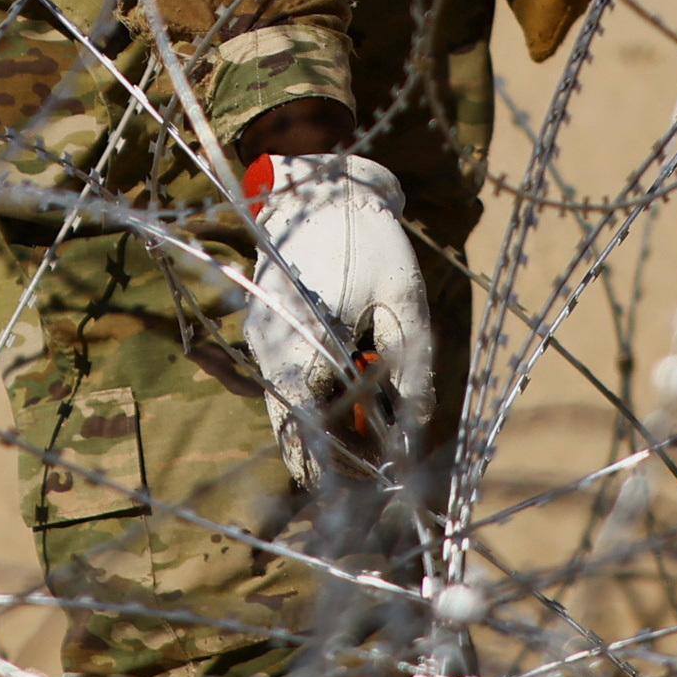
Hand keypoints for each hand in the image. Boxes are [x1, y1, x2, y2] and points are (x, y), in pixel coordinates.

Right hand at [238, 148, 433, 455]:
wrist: (323, 184)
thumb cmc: (370, 239)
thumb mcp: (405, 301)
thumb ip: (413, 368)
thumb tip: (416, 428)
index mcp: (302, 342)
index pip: (305, 428)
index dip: (330, 468)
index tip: (360, 492)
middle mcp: (270, 345)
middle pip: (291, 424)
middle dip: (328, 455)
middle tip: (371, 476)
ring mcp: (260, 335)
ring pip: (285, 404)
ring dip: (321, 427)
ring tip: (368, 441)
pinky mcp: (263, 326)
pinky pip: (283, 378)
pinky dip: (311, 397)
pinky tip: (349, 398)